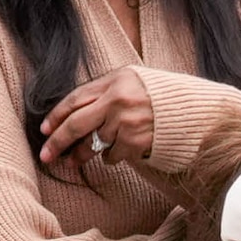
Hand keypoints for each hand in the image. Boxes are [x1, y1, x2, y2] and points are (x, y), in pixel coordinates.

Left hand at [35, 67, 158, 179]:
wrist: (195, 111)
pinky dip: (111, 157)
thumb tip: (72, 112)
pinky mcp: (136, 142)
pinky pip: (112, 156)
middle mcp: (118, 99)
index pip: (75, 98)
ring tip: (75, 161)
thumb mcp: (133, 81)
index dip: (56, 115)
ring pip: (94, 143)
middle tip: (46, 156)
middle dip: (57, 142)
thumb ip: (105, 91)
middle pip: (76, 124)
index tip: (45, 129)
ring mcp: (127, 122)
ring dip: (84, 154)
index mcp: (115, 80)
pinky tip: (118, 152)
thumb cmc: (161, 96)